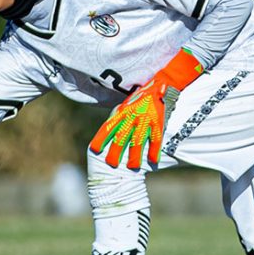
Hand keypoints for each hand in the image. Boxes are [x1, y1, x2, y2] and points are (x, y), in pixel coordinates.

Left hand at [89, 49, 202, 169]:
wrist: (159, 86)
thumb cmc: (139, 99)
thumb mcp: (124, 106)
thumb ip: (117, 118)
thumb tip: (108, 132)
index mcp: (121, 113)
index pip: (108, 127)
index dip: (101, 139)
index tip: (95, 150)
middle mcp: (131, 117)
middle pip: (121, 137)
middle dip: (115, 152)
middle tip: (111, 164)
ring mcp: (145, 120)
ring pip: (138, 141)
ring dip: (134, 156)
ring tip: (132, 167)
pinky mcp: (158, 122)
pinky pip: (156, 139)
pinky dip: (154, 151)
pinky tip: (153, 161)